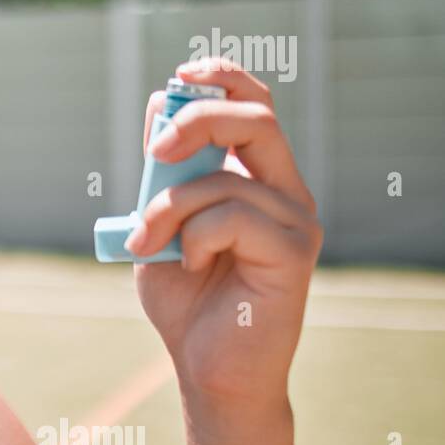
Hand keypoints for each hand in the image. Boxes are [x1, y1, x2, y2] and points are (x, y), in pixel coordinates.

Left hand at [127, 58, 322, 413]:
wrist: (207, 369)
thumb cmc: (186, 300)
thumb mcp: (159, 225)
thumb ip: (161, 174)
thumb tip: (160, 105)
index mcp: (257, 178)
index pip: (254, 105)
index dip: (223, 79)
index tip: (180, 76)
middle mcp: (285, 192)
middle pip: (256, 119)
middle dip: (198, 120)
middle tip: (157, 152)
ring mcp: (296, 220)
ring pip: (225, 179)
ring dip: (169, 208)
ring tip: (147, 244)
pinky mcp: (295, 252)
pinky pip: (233, 217)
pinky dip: (195, 236)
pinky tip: (194, 265)